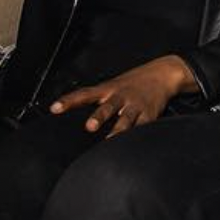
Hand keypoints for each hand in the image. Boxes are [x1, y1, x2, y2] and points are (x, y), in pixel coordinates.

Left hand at [50, 55, 194, 136]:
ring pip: (125, 120)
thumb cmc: (133, 82)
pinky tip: (131, 145)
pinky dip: (136, 136)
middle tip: (90, 126)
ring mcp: (135, 105)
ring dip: (118, 130)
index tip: (54, 108)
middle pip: (107, 107)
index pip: (84, 94)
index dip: (69, 101)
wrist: (164, 73)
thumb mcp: (113, 85)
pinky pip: (141, 127)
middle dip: (99, 116)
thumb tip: (75, 111)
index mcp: (108, 88)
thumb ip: (97, 98)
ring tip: (110, 140)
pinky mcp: (149, 114)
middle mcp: (121, 96)